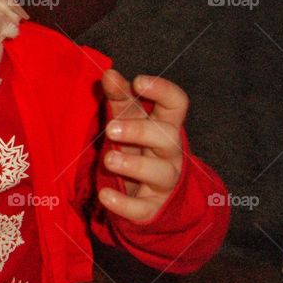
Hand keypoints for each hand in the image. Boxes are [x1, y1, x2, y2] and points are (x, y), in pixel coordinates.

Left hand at [97, 70, 187, 222]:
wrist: (151, 196)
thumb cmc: (137, 146)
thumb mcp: (128, 119)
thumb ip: (119, 97)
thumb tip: (109, 73)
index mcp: (165, 125)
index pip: (177, 104)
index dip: (162, 90)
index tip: (138, 82)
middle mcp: (170, 152)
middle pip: (167, 137)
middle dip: (140, 131)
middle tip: (110, 129)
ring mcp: (164, 181)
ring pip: (160, 173)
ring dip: (134, 165)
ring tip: (109, 159)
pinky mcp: (152, 207)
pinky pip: (142, 208)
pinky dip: (124, 203)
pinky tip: (105, 195)